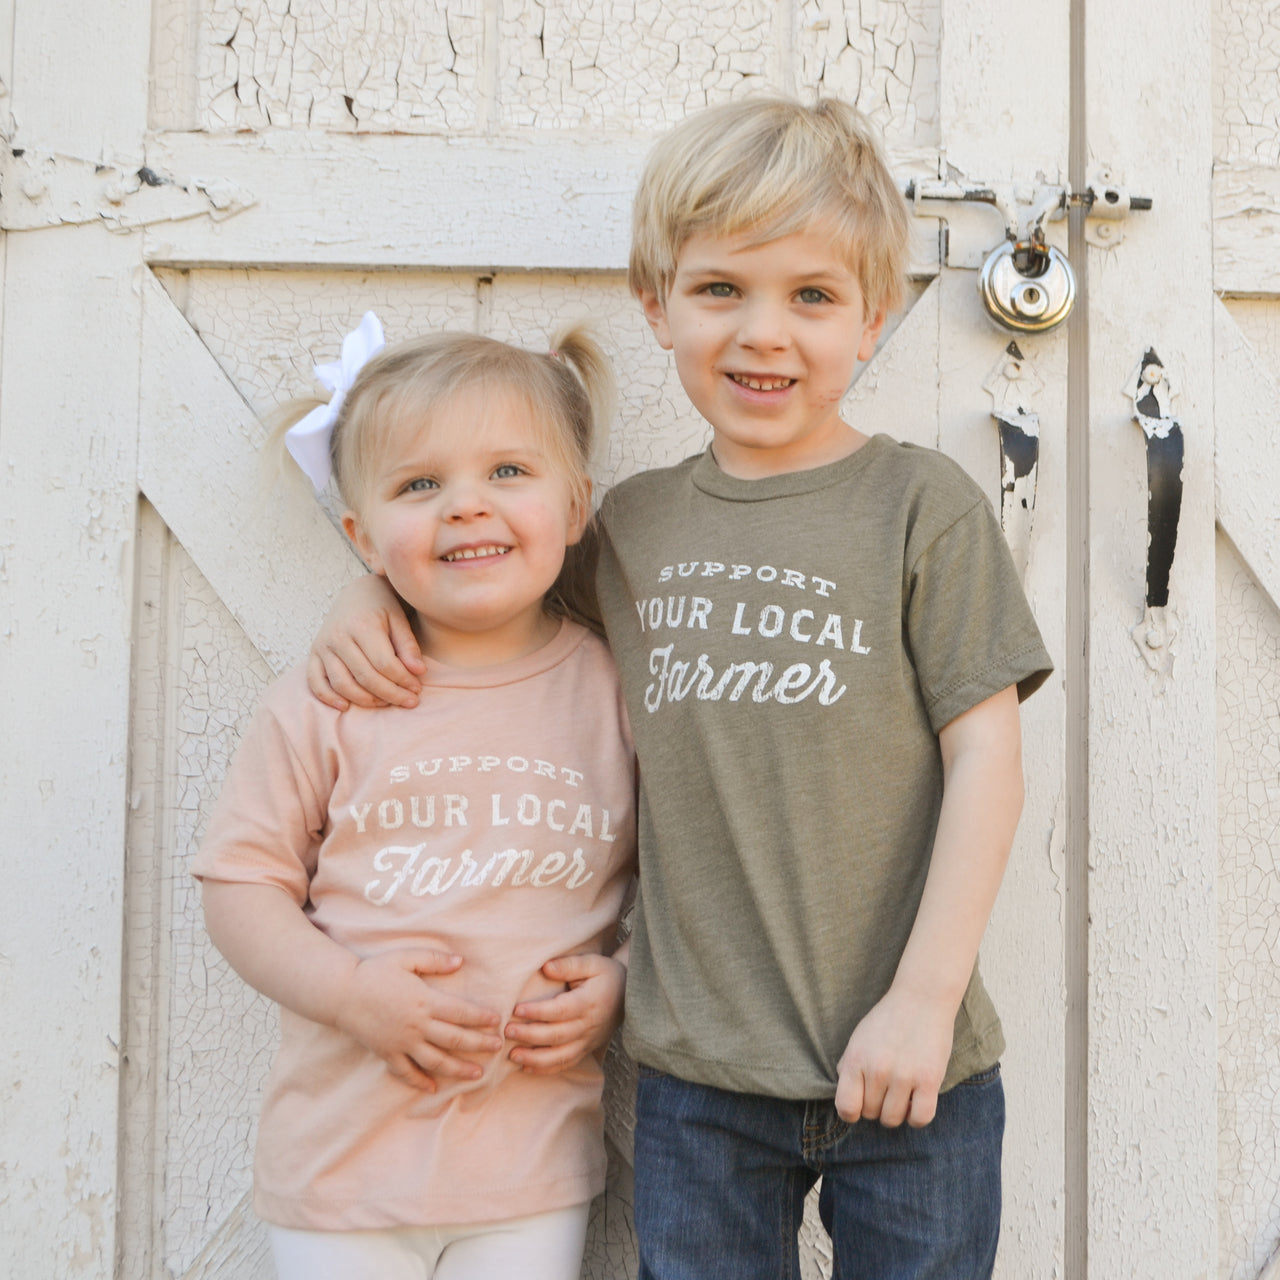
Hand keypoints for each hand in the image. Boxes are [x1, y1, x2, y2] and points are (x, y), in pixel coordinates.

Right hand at [307, 575, 424, 709]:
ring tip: (386, 703)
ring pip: (342, 684)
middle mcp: (339, 636)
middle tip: (409, 701)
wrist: (355, 593)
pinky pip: (315, 682)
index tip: (417, 689)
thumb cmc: (381, 607)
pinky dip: (328, 698)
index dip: (403, 680)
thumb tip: (419, 671)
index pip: (384, 663)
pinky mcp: (313, 654)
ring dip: (365, 700)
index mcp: (362, 625)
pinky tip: (346, 706)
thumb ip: (408, 645)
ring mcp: (323, 646)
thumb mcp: (399, 619)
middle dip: (390, 694)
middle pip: (365, 677)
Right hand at [333, 949, 503, 1090]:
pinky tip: (433, 1088)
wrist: (341, 993)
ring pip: (436, 1060)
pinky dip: (420, 1082)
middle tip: (498, 1047)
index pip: (461, 1012)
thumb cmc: (374, 972)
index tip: (497, 1022)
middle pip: (455, 1039)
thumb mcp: (406, 958)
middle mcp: (416, 1025)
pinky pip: (406, 1072)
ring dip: (459, 1068)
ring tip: (478, 1074)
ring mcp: (402, 1043)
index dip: (481, 1018)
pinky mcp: (387, 1054)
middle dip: (479, 1044)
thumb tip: (460, 961)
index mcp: (424, 1000)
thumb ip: (434, 960)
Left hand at [504, 954, 626, 1073]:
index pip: (560, 1010)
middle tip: (507, 1032)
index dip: (538, 1012)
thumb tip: (546, 968)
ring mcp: (587, 1041)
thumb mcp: (592, 963)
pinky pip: (566, 1063)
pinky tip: (527, 1068)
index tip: (517, 1010)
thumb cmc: (607, 975)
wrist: (629, 994)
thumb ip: (569, 965)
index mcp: (588, 1003)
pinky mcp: (586, 1049)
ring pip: (560, 1056)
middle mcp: (588, 1025)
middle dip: (530, 1036)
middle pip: (557, 1035)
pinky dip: (546, 1069)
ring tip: (513, 1056)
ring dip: (535, 1059)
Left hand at [834, 985, 954, 1127]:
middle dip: (877, 1106)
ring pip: (893, 1120)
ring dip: (897, 1112)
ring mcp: (903, 1076)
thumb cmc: (889, 1020)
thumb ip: (849, 1067)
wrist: (922, 998)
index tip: (862, 1103)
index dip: (853, 1112)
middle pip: (871, 1114)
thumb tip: (848, 1100)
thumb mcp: (859, 1039)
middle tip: (887, 1088)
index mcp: (856, 1059)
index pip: (846, 1107)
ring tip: (901, 1093)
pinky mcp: (929, 1080)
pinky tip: (917, 1101)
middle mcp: (877, 1070)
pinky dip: (917, 1117)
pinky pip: (920, 1119)